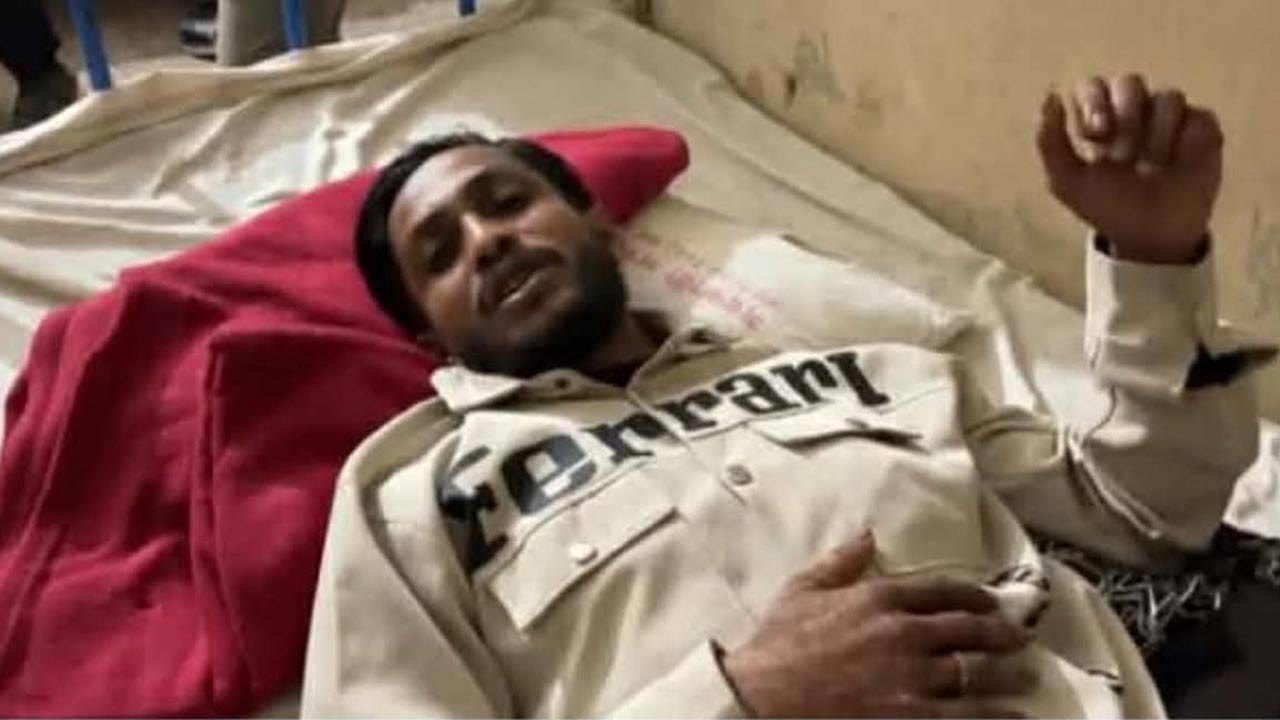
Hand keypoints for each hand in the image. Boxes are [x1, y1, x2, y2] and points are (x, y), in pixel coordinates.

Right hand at [721, 533, 1034, 717]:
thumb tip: (867, 535)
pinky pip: (968, 715)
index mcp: (879, 597)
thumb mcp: (801, 590)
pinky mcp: (913, 715)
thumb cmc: (777, 646)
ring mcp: (912, 677)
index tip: (990, 601)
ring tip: (1024, 677)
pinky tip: (1016, 716)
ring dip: (1007, 674)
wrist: (763, 696)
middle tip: (1020, 637)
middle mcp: (905, 632)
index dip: (973, 595)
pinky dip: (997, 715)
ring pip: (977, 673)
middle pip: (970, 629)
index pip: (942, 590)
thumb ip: (838, 562)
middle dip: (1001, 633)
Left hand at [1037, 73, 1222, 263]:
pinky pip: (1198, 118)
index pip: (1093, 86)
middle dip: (1125, 118)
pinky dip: (1185, 143)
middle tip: (1122, 157)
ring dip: (1156, 134)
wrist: (1148, 236)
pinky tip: (1178, 166)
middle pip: (1130, 82)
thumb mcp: (1067, 182)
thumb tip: (1051, 96)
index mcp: (1099, 115)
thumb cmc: (1106, 204)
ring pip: (1168, 97)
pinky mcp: (1203, 129)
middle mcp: (1136, 108)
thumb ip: (1050, 142)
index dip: (1094, 103)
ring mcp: (1171, 116)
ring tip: (1150, 169)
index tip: (1096, 134)